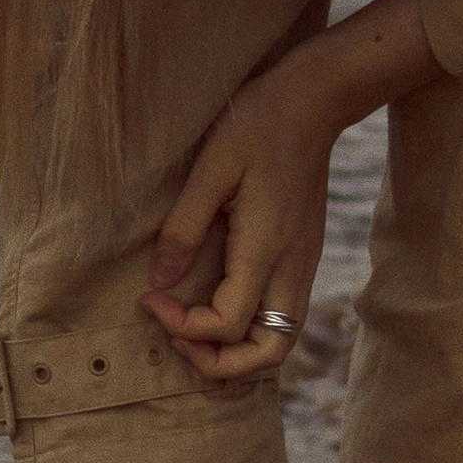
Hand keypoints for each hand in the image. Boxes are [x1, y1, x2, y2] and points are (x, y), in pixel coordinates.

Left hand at [141, 64, 332, 379]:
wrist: (313, 101)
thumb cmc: (258, 124)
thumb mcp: (210, 168)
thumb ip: (183, 228)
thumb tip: (161, 282)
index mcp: (266, 248)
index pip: (227, 323)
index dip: (182, 327)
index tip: (149, 299)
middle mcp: (292, 267)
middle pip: (267, 353)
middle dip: (218, 362)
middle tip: (175, 335)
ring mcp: (304, 265)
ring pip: (281, 341)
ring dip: (237, 351)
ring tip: (195, 330)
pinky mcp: (305, 258)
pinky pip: (283, 317)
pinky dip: (251, 331)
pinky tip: (219, 306)